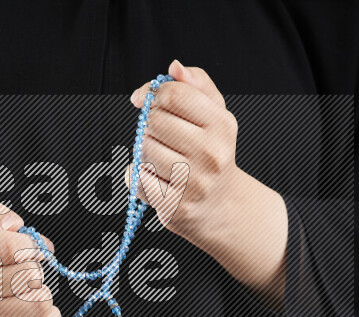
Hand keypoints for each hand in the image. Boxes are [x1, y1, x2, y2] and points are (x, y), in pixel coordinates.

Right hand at [0, 203, 61, 316]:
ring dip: (41, 294)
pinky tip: (36, 310)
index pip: (11, 246)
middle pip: (31, 275)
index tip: (29, 249)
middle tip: (23, 274)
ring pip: (41, 302)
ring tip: (26, 293)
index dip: (30, 245)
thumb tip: (14, 225)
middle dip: (35, 270)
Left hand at [127, 60, 288, 306]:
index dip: (152, 93)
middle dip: (150, 125)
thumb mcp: (214, 114)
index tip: (144, 100)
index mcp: (222, 124)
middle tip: (160, 136)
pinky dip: (138, 176)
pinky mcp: (175, 205)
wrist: (221, 206)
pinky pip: (136, 178)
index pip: (173, 94)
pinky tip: (155, 178)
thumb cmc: (211, 152)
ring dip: (144, 152)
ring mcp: (194, 182)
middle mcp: (211, 153)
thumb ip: (196, 84)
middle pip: (154, 121)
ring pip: (143, 149)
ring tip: (161, 159)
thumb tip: (174, 67)